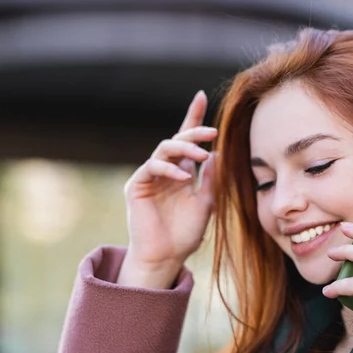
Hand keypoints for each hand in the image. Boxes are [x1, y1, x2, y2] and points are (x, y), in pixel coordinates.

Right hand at [118, 90, 216, 287]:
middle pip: (177, 139)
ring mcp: (149, 176)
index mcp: (181, 172)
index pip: (187, 140)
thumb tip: (216, 153)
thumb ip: (210, 179)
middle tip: (212, 131)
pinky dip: (169, 169)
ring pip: (164, 149)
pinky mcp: (136, 185)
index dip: (192, 118)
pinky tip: (184, 178)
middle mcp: (165, 170)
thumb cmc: (185, 233)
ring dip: (184, 147)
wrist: (166, 257)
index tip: (200, 95)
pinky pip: (152, 167)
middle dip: (194, 131)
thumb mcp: (206, 203)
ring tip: (202, 153)